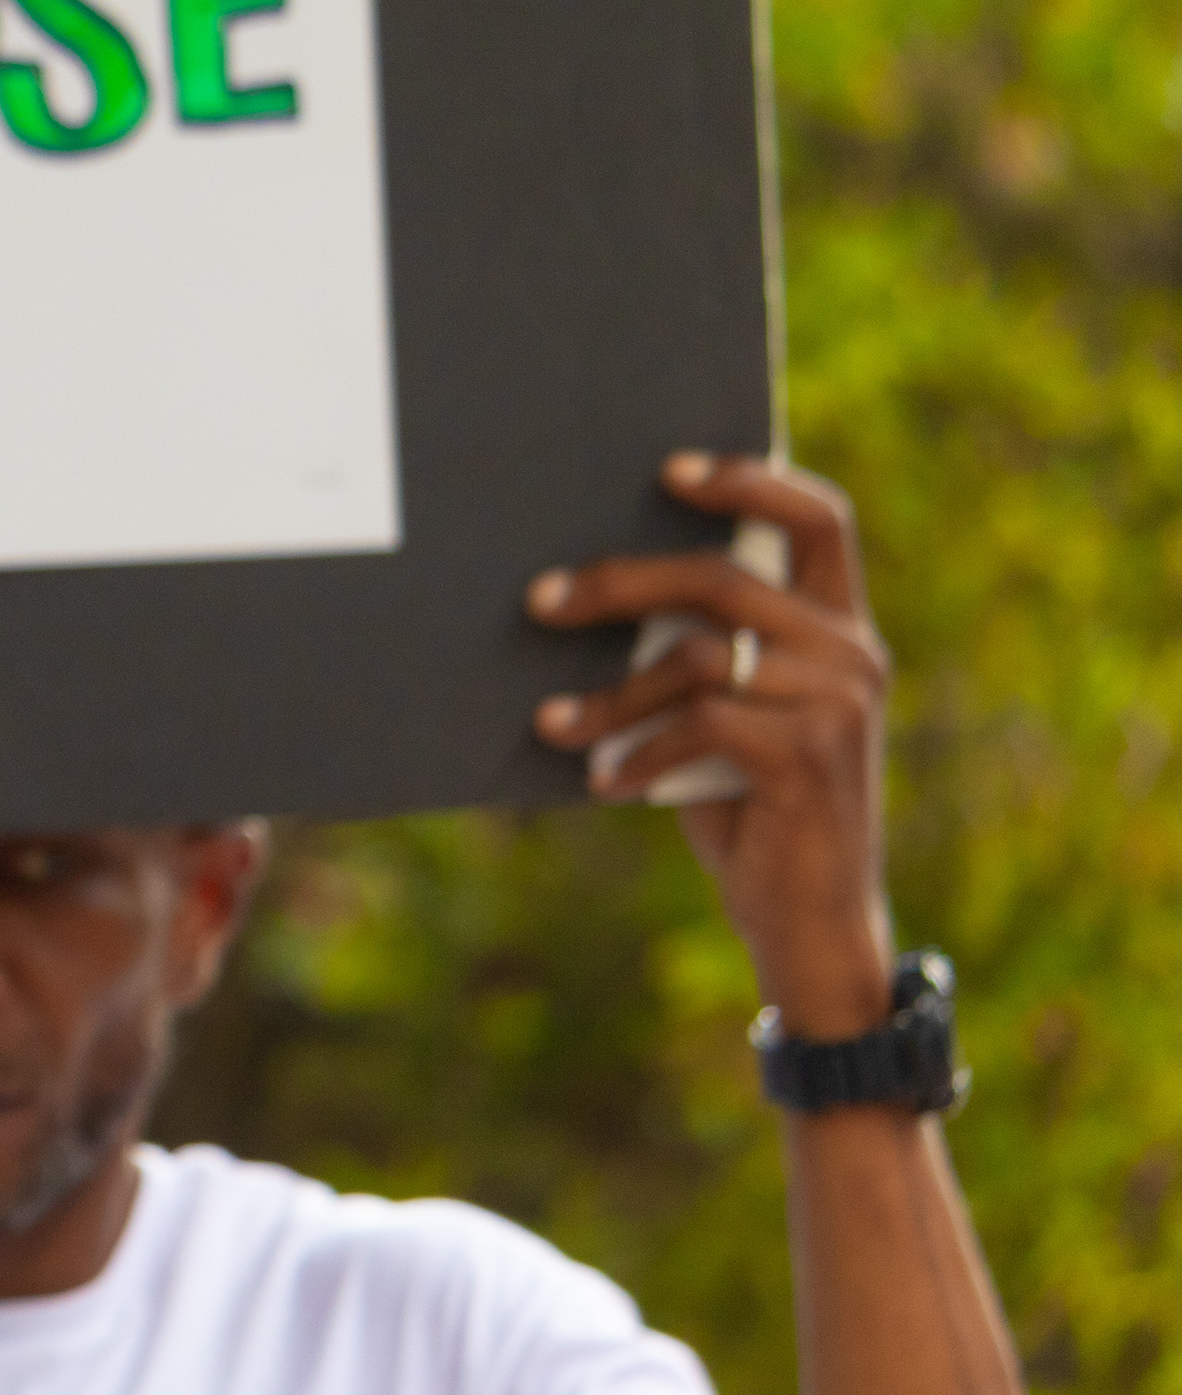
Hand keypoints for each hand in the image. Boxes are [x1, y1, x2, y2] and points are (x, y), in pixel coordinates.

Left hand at [525, 454, 897, 1038]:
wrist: (812, 925)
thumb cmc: (752, 810)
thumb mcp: (729, 719)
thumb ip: (699, 654)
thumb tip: (589, 593)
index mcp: (840, 629)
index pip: (820, 520)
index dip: (749, 481)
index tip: (667, 469)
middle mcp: (854, 654)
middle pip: (723, 578)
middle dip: (620, 583)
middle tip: (541, 600)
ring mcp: (839, 704)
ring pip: (697, 656)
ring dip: (611, 693)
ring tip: (554, 721)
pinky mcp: (810, 757)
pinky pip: (699, 723)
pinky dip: (637, 750)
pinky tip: (603, 781)